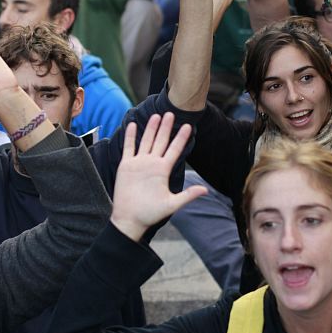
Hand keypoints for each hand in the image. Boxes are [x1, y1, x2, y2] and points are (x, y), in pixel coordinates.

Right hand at [110, 113, 206, 241]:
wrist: (130, 219)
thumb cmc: (150, 214)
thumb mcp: (171, 204)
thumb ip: (187, 196)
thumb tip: (205, 190)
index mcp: (163, 170)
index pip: (174, 150)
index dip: (181, 138)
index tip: (188, 126)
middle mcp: (152, 164)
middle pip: (161, 141)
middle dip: (166, 127)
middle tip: (171, 113)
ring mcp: (139, 163)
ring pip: (146, 141)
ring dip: (151, 128)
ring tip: (156, 115)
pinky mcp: (126, 166)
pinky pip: (129, 147)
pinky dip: (130, 136)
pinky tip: (132, 124)